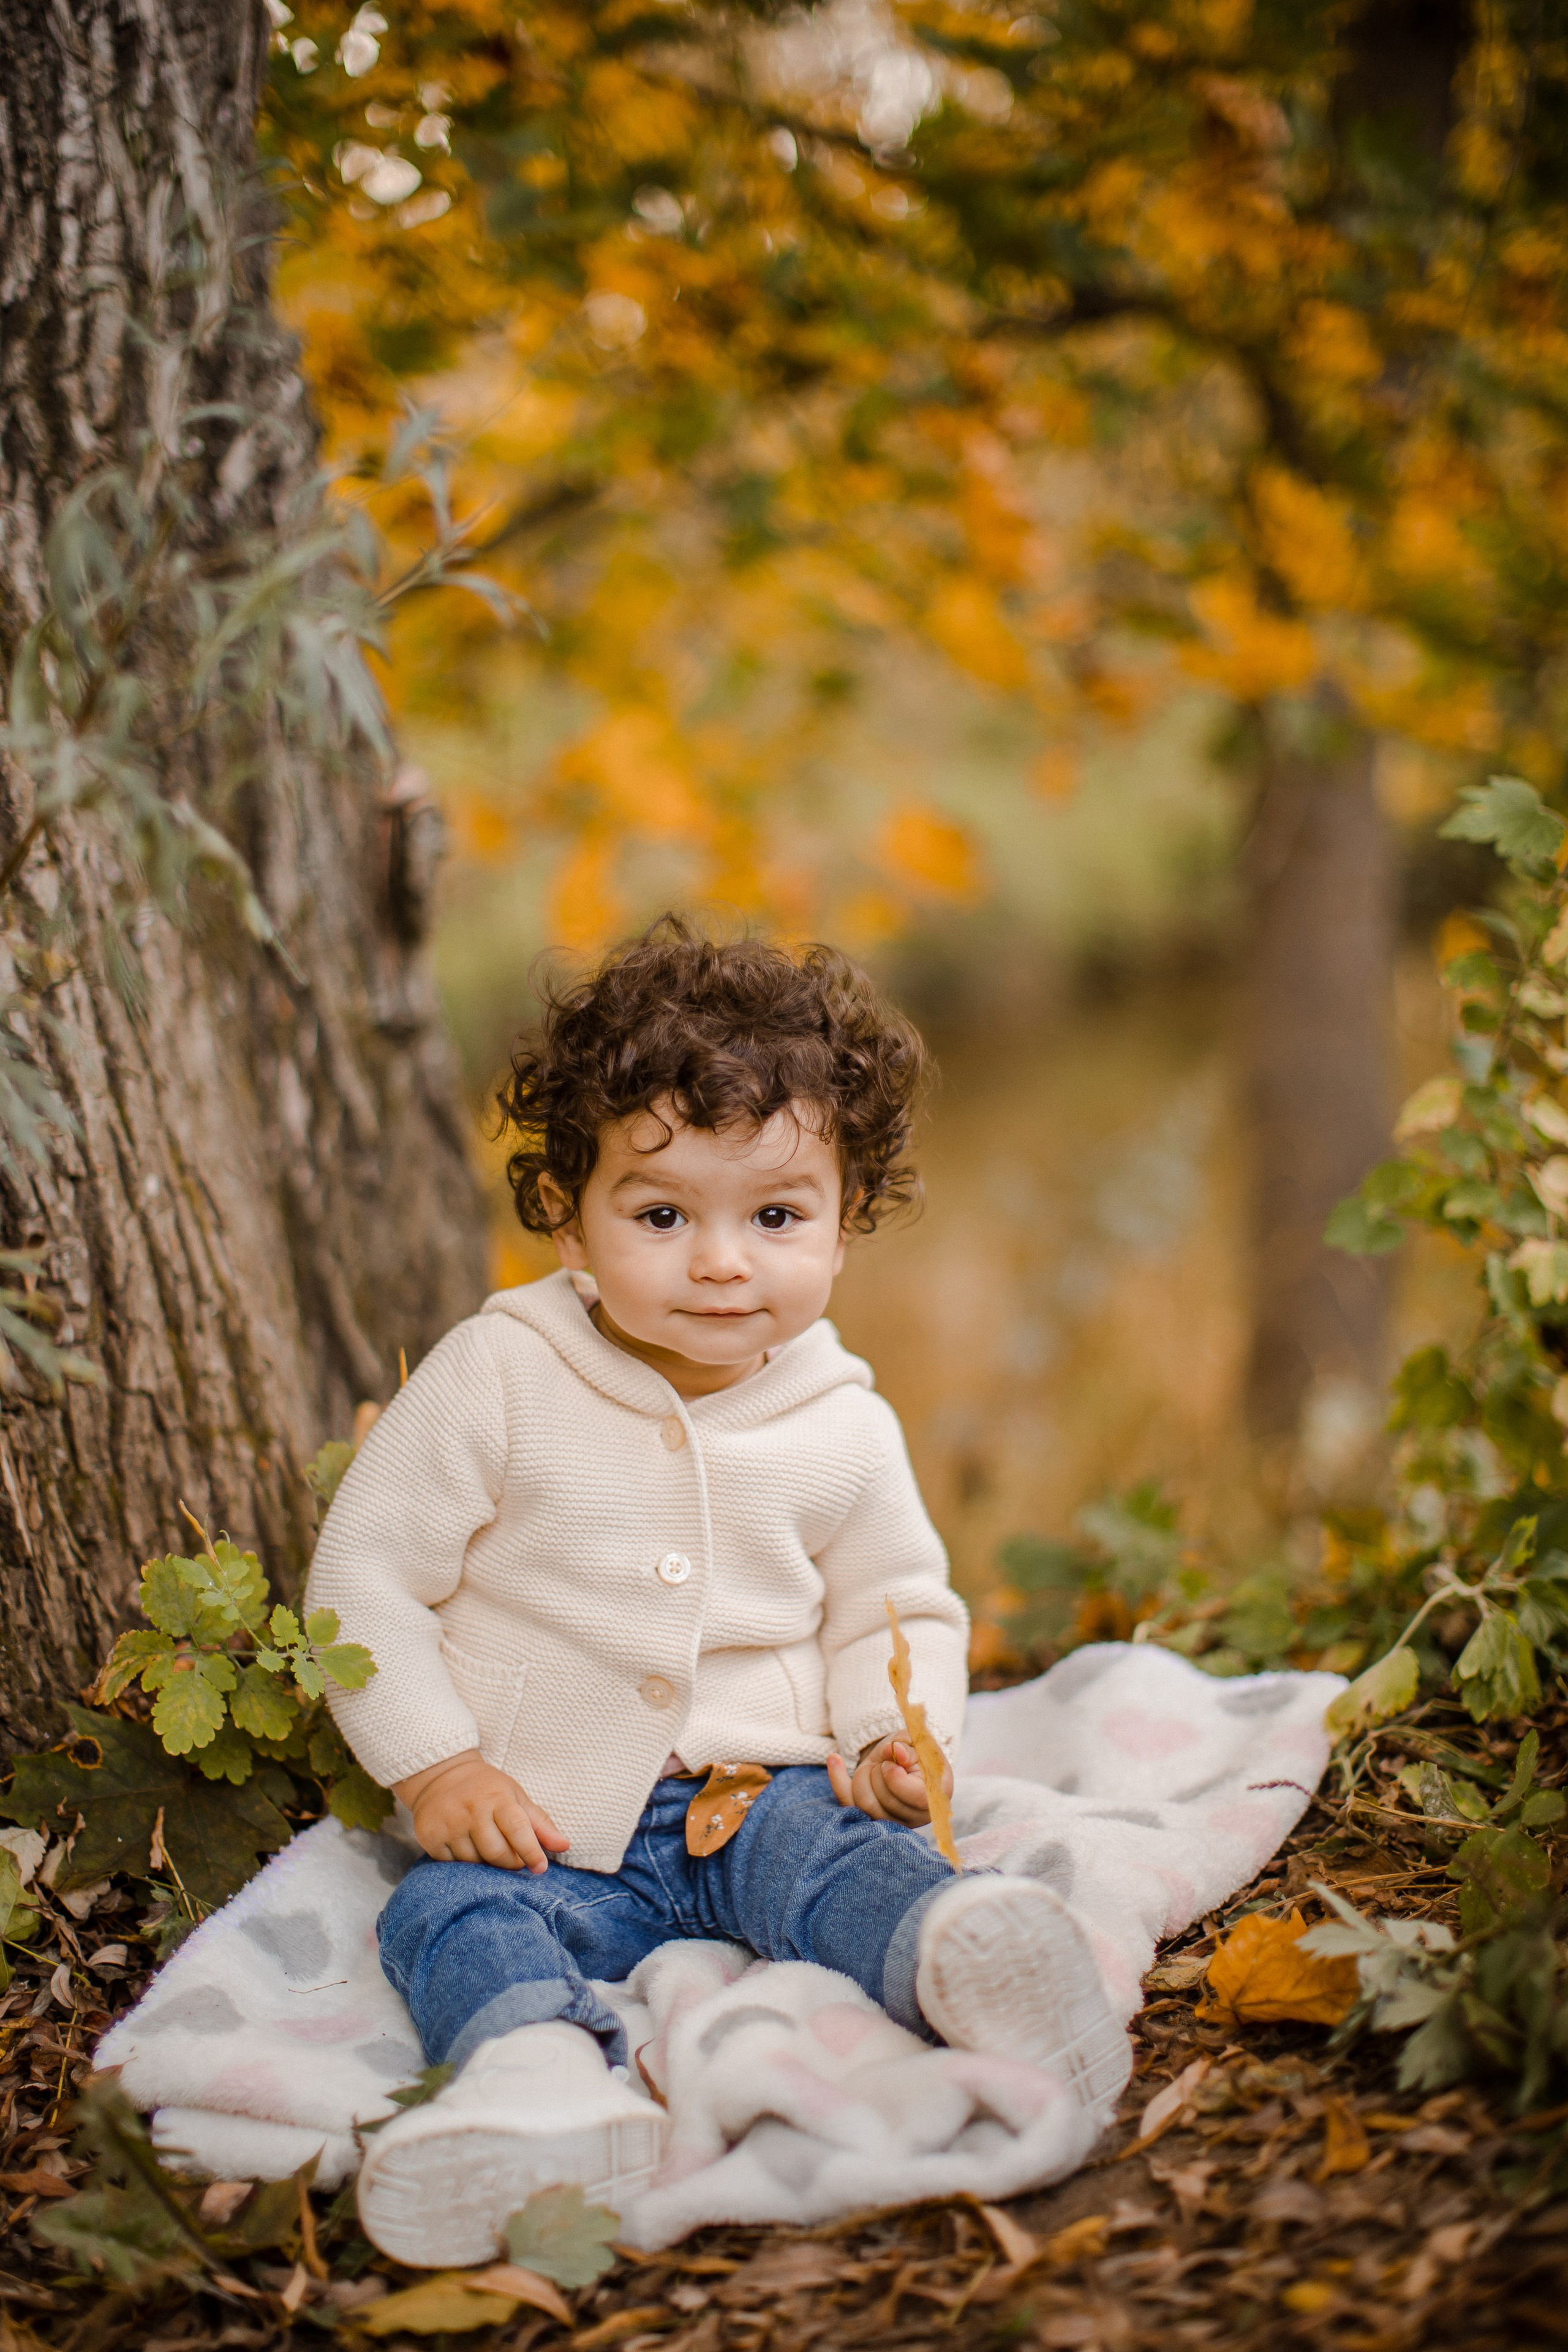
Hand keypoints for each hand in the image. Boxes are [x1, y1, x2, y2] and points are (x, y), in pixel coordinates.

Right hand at [393, 1749, 569, 1872]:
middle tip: (514, 1857)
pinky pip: (453, 1865)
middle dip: (511, 1862)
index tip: (541, 1867)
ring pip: (475, 1863)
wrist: (440, 1776)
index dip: (531, 1852)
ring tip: (488, 1847)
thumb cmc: (486, 1788)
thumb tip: (564, 1845)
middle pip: (497, 1853)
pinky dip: (464, 1863)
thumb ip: (540, 1822)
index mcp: (497, 1797)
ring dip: (487, 1864)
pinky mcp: (430, 1837)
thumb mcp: (515, 1796)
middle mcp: (471, 1810)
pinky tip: (466, 1846)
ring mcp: (448, 1824)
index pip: (517, 1830)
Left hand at [825, 1734, 950, 1826]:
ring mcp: (892, 1822)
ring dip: (863, 1776)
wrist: (902, 1760)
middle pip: (885, 1802)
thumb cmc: (914, 1751)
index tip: (892, 1762)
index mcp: (935, 1796)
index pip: (915, 1797)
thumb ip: (908, 1745)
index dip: (896, 1779)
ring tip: (875, 1764)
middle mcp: (916, 1816)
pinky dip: (838, 1780)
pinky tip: (834, 1759)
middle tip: (886, 1761)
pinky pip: (847, 1804)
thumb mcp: (916, 1742)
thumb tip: (896, 1752)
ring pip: (864, 1805)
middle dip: (878, 1772)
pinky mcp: (870, 1818)